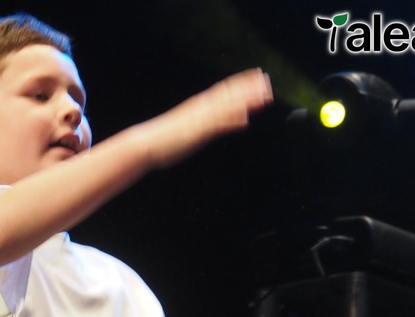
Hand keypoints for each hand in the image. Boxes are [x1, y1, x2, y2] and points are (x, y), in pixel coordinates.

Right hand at [145, 68, 272, 168]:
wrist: (147, 143)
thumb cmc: (166, 136)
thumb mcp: (191, 124)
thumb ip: (210, 121)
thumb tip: (229, 119)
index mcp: (199, 104)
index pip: (224, 88)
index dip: (242, 80)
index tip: (258, 75)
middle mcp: (201, 108)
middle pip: (229, 94)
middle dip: (249, 87)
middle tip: (267, 81)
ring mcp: (200, 119)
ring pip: (227, 106)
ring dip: (245, 101)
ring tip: (263, 96)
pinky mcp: (197, 132)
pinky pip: (217, 125)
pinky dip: (231, 121)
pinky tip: (244, 119)